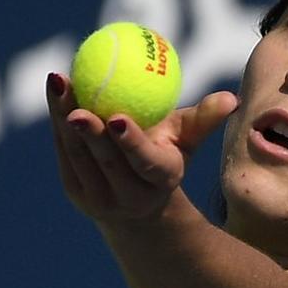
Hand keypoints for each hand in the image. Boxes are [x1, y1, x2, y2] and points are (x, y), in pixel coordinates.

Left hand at [46, 72, 237, 222]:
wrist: (140, 206)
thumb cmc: (168, 155)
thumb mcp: (187, 140)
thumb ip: (205, 119)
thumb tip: (232, 99)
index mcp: (159, 180)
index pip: (143, 162)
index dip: (130, 142)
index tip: (116, 117)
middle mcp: (127, 195)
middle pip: (104, 160)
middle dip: (88, 132)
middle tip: (76, 101)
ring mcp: (98, 197)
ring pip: (78, 153)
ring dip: (63, 116)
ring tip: (58, 81)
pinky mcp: (75, 191)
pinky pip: (65, 151)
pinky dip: (58, 119)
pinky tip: (56, 89)